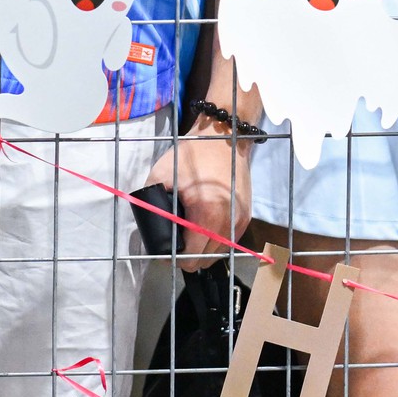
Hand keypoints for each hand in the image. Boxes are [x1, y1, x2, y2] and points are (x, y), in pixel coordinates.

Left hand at [140, 127, 248, 266]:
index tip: (168, 250)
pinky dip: (217, 239)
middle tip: (178, 242)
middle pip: (207, 259)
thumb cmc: (191, 155)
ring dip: (205, 249)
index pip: (192, 255)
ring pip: (220, 252)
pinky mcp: (246, 215)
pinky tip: (205, 227)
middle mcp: (228, 220)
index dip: (176, 258)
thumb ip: (152, 206)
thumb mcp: (161, 176)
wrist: (224, 137)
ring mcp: (240, 219)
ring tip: (192, 235)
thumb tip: (151, 231)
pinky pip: (230, 240)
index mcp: (207, 211)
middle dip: (190, 256)